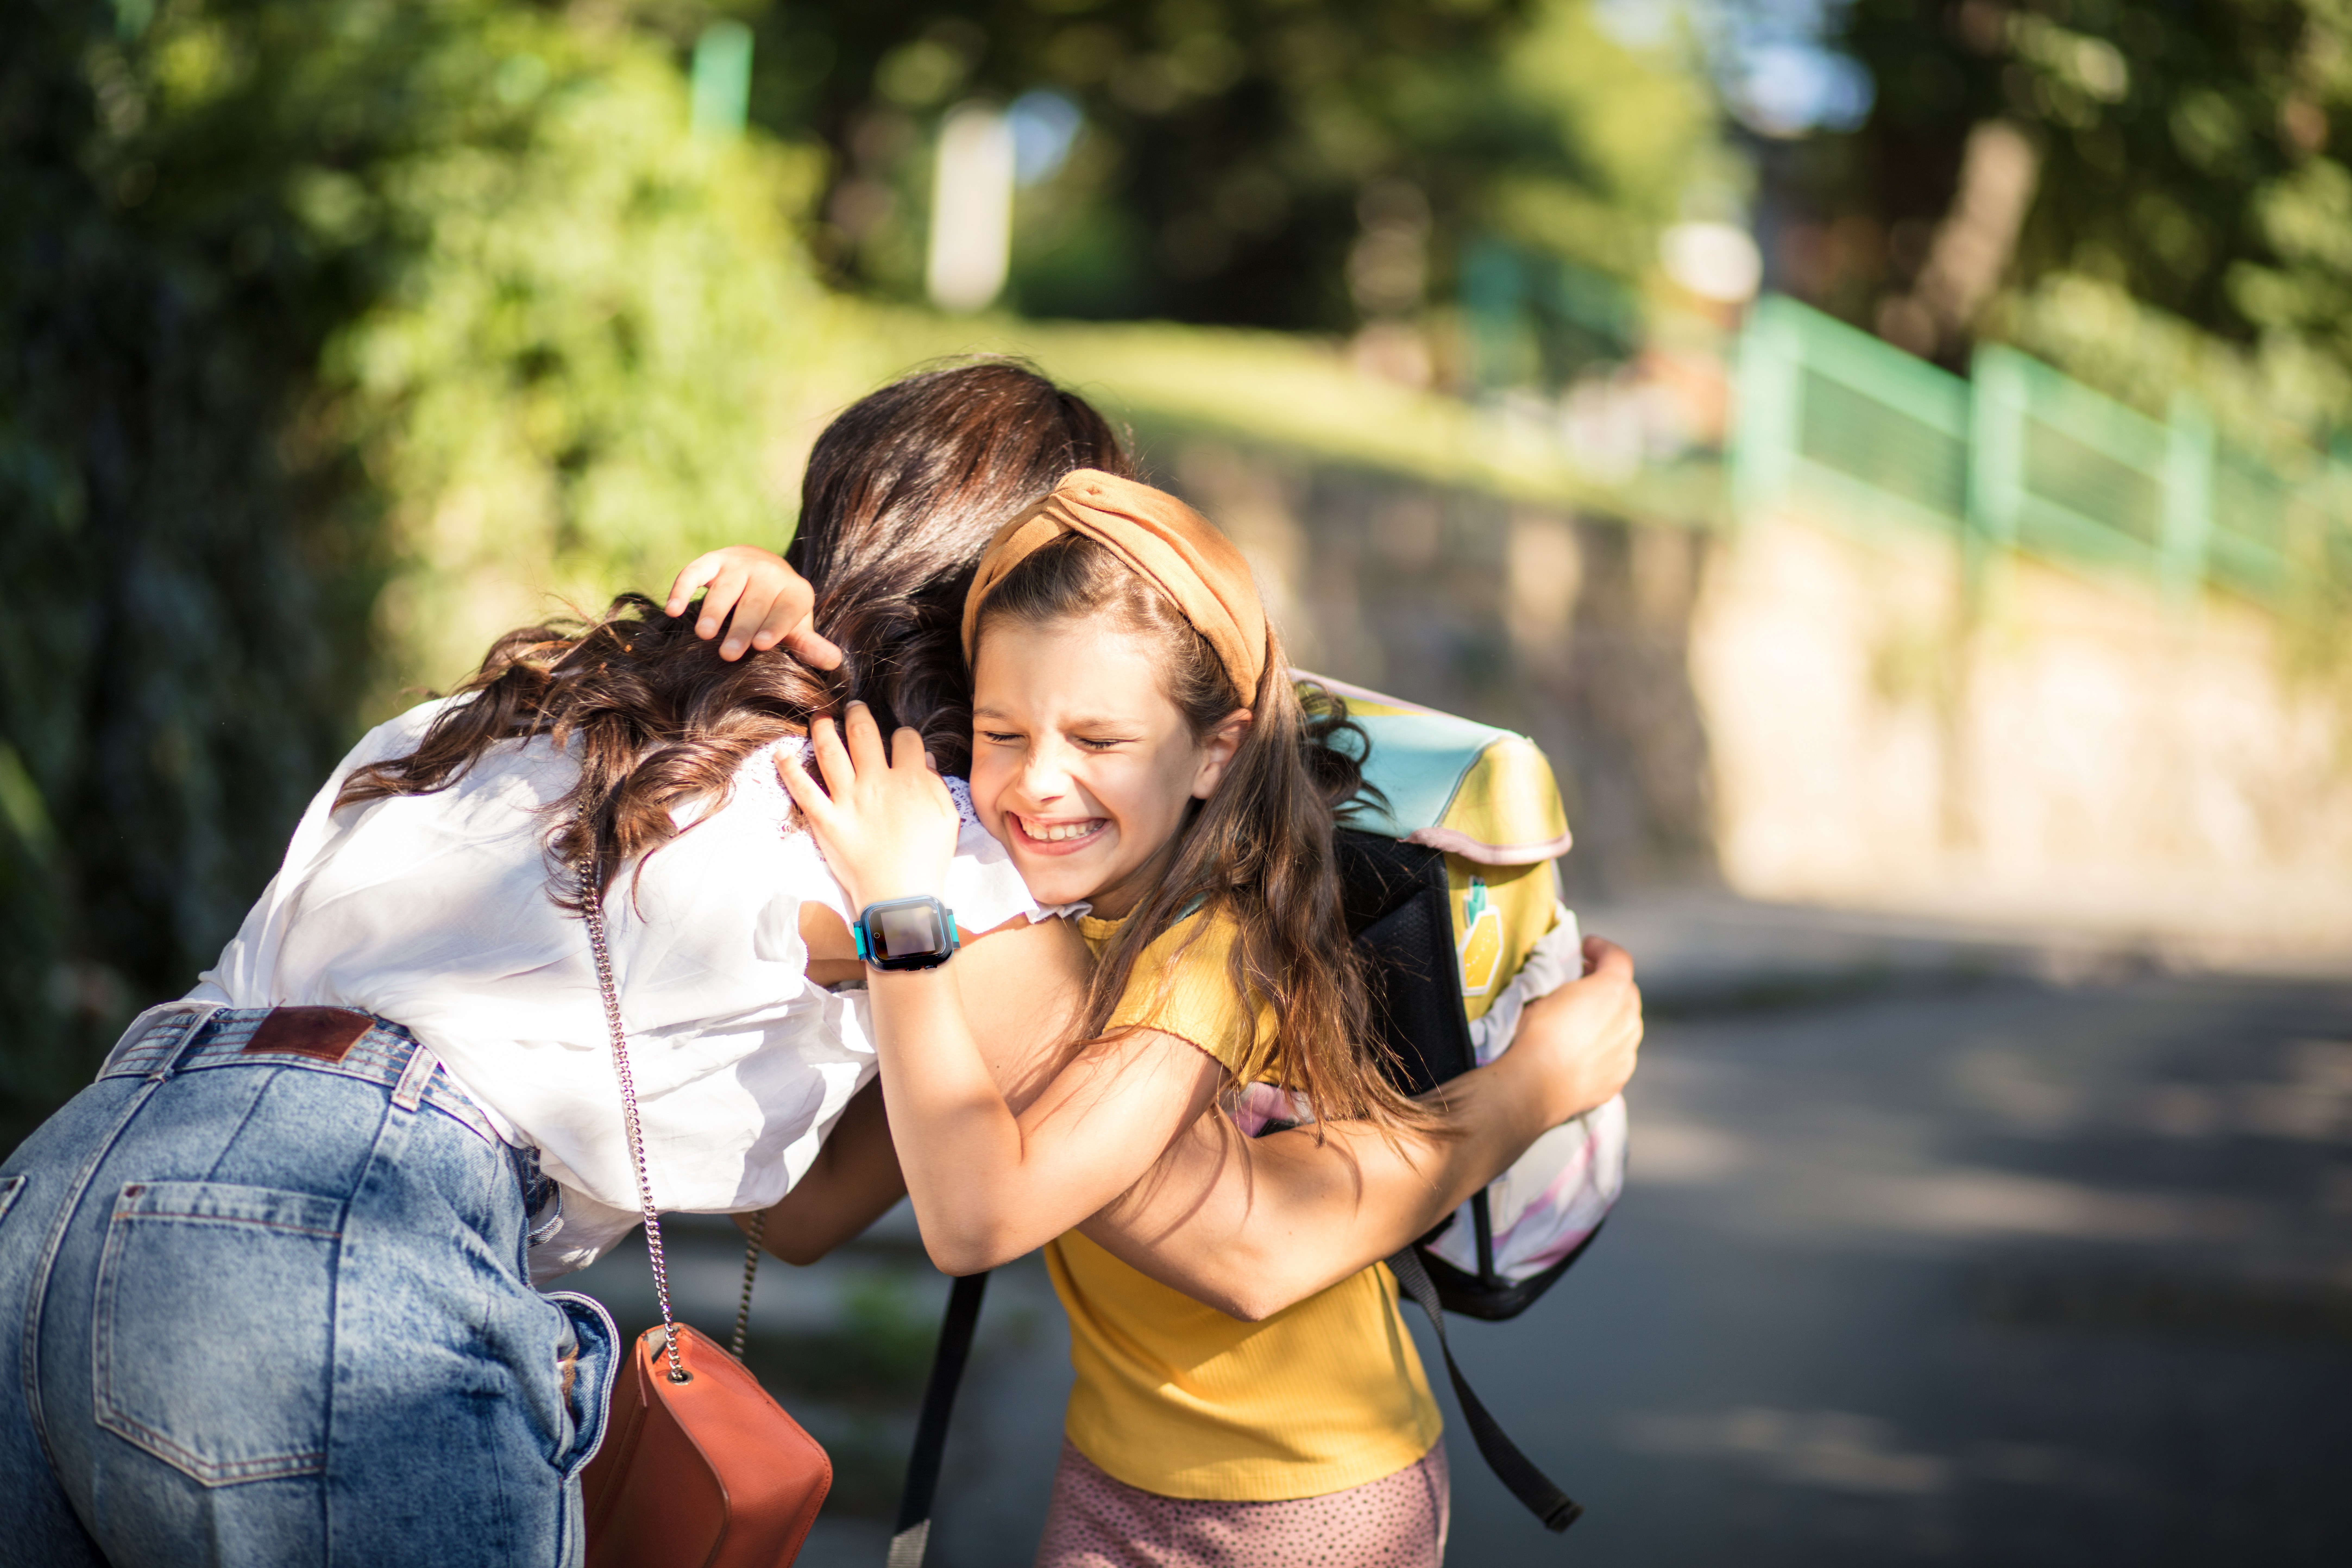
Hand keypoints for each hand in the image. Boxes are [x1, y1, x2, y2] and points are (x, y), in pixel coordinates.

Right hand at [664, 546, 843, 667]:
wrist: (763, 569)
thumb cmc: (779, 610)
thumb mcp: (796, 627)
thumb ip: (808, 645)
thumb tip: (834, 662)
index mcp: (795, 591)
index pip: (787, 608)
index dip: (775, 626)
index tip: (762, 645)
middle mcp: (769, 573)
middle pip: (755, 602)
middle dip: (742, 628)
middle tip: (729, 655)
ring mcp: (739, 564)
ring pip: (726, 587)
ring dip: (714, 610)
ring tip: (704, 634)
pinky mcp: (712, 560)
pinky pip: (695, 571)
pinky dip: (682, 588)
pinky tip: (673, 610)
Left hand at [778, 702, 959, 912]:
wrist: (901, 897)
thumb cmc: (928, 860)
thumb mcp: (946, 818)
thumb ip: (935, 785)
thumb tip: (924, 759)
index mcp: (910, 780)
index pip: (906, 740)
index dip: (903, 736)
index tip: (900, 740)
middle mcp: (877, 783)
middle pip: (865, 735)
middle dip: (859, 716)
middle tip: (853, 708)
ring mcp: (849, 801)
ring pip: (832, 753)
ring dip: (824, 730)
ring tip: (821, 718)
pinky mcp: (826, 821)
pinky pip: (803, 790)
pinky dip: (789, 770)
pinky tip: (781, 753)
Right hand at [1501, 937, 1642, 1125]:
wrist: (1535, 1084)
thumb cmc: (1536, 1033)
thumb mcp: (1543, 993)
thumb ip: (1563, 984)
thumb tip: (1562, 984)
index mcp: (1612, 991)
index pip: (1618, 958)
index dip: (1602, 949)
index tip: (1585, 947)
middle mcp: (1629, 1020)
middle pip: (1625, 993)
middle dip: (1606, 985)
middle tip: (1582, 984)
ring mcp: (1626, 1052)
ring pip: (1624, 1027)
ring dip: (1607, 1019)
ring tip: (1581, 1023)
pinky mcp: (1618, 1078)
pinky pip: (1616, 1056)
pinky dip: (1604, 1050)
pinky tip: (1581, 1055)